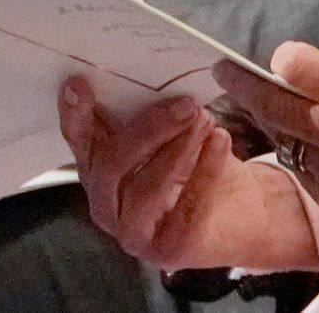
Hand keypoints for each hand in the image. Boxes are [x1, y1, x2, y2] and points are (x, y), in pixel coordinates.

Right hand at [62, 80, 317, 274]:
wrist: (243, 209)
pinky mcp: (167, 250)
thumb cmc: (200, 160)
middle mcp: (107, 203)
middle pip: (109, 164)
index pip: (80, 140)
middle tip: (186, 104)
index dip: (75, 114)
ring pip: (143, 187)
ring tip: (206, 120)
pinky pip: (184, 208)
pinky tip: (221, 141)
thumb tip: (149, 68)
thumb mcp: (174, 128)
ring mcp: (133, 231)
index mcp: (100, 167)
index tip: (79, 84)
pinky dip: (205, 170)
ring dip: (178, 148)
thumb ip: (152, 105)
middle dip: (147, 129)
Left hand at [216, 44, 318, 262]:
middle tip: (223, 71)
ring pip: (283, 137)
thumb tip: (309, 66)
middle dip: (243, 85)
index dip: (285, 59)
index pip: (298, 68)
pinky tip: (308, 141)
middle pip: (274, 104)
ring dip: (273, 119)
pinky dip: (299, 150)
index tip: (280, 58)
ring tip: (263, 104)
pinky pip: (300, 166)